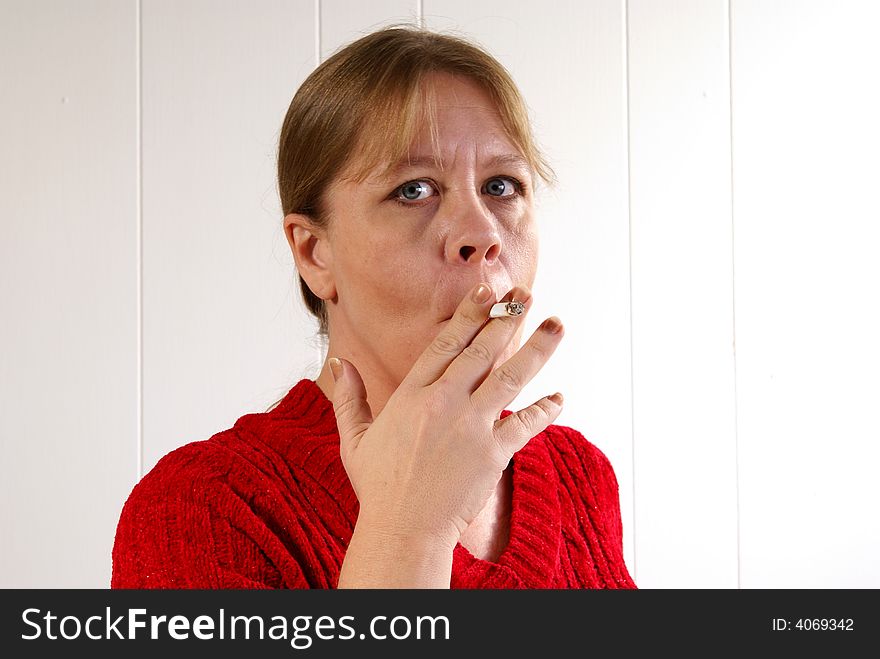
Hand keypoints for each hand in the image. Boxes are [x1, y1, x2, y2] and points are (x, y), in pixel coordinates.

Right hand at [330, 282, 563, 547]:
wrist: (403, 531)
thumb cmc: (379, 489)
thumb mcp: (355, 439)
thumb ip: (350, 398)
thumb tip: (338, 362)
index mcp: (411, 395)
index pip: (446, 343)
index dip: (470, 314)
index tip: (487, 292)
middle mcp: (443, 403)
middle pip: (481, 350)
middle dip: (506, 318)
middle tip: (525, 294)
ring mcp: (471, 427)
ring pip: (510, 376)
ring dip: (537, 349)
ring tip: (557, 324)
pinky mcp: (494, 454)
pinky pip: (526, 425)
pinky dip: (545, 410)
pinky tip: (560, 397)